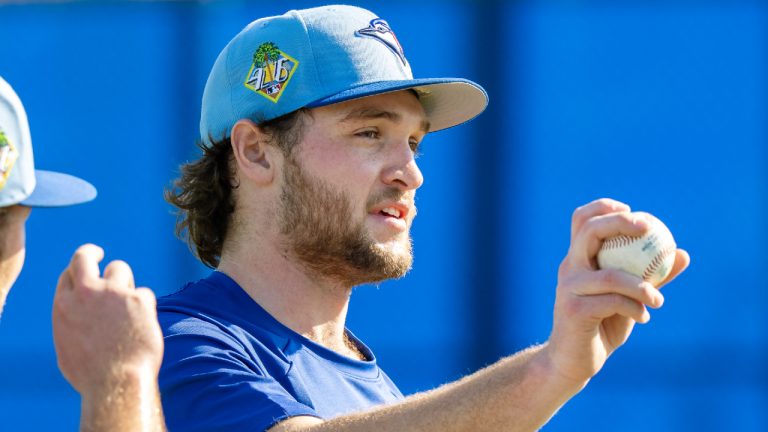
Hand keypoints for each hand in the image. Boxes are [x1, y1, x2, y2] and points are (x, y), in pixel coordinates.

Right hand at [52, 244, 163, 397]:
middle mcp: (86, 292)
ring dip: (124, 283)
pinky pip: (144, 294)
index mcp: (64, 305)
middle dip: (91, 252)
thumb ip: (72, 323)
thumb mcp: (68, 347)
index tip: (85, 267)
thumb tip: (78, 315)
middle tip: (101, 254)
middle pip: (84, 256)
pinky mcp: (138, 298)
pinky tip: (141, 327)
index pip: (68, 274)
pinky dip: (144, 308)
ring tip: (129, 309)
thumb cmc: (92, 374)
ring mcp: (113, 292)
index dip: (77, 270)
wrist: (116, 381)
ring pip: (120, 270)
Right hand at [545, 199, 689, 383]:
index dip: (604, 207)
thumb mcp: (628, 297)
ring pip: (610, 275)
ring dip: (641, 285)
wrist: (573, 361)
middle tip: (647, 228)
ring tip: (658, 299)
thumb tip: (682, 254)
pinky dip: (634, 307)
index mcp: (578, 259)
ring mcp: (569, 288)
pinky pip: (613, 302)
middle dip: (619, 223)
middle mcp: (569, 268)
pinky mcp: (573, 310)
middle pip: (589, 232)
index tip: (633, 211)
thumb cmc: (603, 325)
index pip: (582, 220)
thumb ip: (650, 276)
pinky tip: (643, 317)